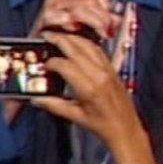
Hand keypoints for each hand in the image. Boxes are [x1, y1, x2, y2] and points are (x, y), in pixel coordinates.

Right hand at [31, 0, 117, 41]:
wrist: (38, 41)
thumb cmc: (59, 30)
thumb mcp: (83, 21)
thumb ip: (100, 18)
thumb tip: (118, 20)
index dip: (105, 3)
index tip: (112, 17)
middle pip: (88, 0)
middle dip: (102, 16)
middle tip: (108, 28)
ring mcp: (52, 4)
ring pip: (80, 8)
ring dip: (92, 21)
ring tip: (99, 31)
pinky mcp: (46, 16)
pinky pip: (63, 17)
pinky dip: (72, 23)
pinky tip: (76, 29)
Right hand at [31, 32, 141, 147]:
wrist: (125, 128)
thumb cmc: (103, 125)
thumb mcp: (75, 116)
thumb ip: (54, 105)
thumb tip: (37, 99)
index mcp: (89, 88)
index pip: (65, 65)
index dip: (51, 62)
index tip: (44, 65)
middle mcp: (99, 75)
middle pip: (76, 48)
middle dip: (59, 39)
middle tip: (47, 35)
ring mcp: (107, 70)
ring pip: (88, 44)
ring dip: (73, 38)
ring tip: (60, 36)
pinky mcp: (113, 69)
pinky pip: (98, 49)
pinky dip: (86, 43)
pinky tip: (78, 43)